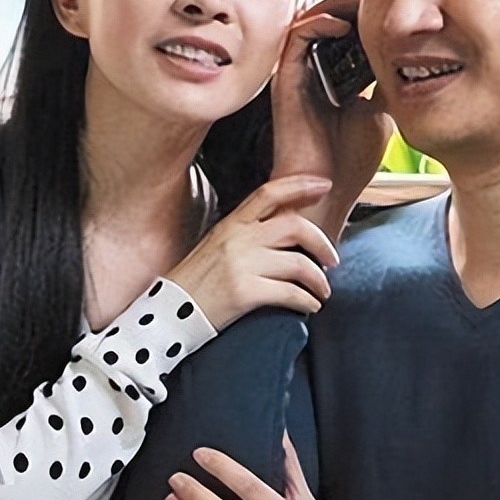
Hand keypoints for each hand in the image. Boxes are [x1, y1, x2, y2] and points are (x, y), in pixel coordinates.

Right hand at [166, 175, 340, 330]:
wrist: (167, 314)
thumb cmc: (196, 283)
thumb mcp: (217, 246)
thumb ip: (247, 234)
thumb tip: (288, 230)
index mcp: (231, 224)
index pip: (269, 193)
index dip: (300, 184)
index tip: (324, 184)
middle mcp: (238, 239)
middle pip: (295, 226)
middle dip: (322, 242)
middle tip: (332, 260)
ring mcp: (241, 265)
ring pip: (300, 263)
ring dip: (319, 280)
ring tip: (322, 291)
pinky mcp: (244, 292)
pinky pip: (291, 293)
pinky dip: (308, 301)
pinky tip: (310, 306)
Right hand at [272, 0, 392, 240]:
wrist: (326, 193)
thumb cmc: (351, 161)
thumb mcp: (382, 112)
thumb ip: (389, 85)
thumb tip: (415, 59)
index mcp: (334, 73)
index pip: (349, 26)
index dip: (369, 8)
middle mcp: (313, 68)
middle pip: (331, 14)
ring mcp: (298, 72)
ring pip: (313, 17)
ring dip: (338, 2)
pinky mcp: (285, 79)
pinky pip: (296, 36)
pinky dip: (318, 22)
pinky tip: (343, 22)